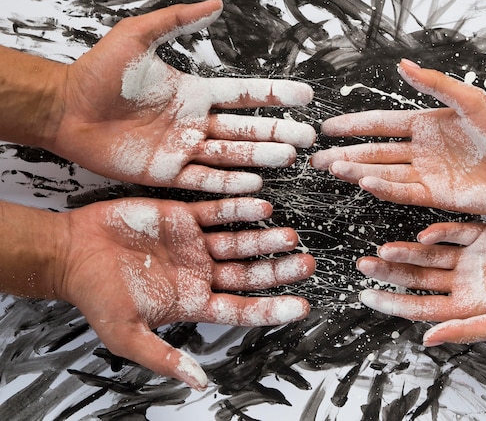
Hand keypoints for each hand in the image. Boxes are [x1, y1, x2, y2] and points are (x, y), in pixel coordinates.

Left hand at [53, 0, 315, 192]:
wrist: (66, 109)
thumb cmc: (98, 72)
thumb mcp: (138, 36)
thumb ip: (177, 21)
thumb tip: (216, 4)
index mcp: (195, 93)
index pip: (244, 95)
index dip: (275, 94)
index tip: (305, 95)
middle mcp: (196, 123)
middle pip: (246, 129)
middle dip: (278, 131)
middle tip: (307, 136)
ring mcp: (183, 150)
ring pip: (232, 156)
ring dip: (261, 157)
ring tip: (289, 157)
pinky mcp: (167, 174)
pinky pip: (205, 180)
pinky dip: (230, 183)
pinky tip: (254, 184)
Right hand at [56, 197, 314, 388]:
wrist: (73, 253)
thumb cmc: (96, 296)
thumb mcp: (126, 335)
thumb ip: (163, 358)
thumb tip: (199, 384)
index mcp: (193, 302)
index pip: (242, 309)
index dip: (272, 309)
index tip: (302, 307)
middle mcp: (201, 274)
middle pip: (250, 274)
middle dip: (278, 271)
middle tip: (306, 264)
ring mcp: (195, 244)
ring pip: (240, 242)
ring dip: (265, 239)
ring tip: (289, 236)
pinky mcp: (184, 217)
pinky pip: (218, 212)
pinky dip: (239, 209)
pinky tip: (261, 206)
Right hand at [310, 59, 485, 213]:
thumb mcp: (470, 100)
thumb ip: (435, 84)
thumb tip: (402, 64)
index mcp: (425, 125)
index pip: (380, 124)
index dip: (353, 125)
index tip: (328, 127)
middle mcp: (420, 150)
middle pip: (374, 152)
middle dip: (345, 154)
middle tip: (317, 158)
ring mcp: (426, 174)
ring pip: (383, 172)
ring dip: (357, 171)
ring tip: (333, 168)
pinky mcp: (436, 196)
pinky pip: (403, 191)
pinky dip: (384, 188)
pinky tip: (365, 182)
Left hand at [356, 222, 485, 345]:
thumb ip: (464, 330)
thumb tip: (428, 340)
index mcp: (464, 306)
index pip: (419, 306)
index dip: (391, 303)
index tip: (366, 296)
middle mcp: (462, 281)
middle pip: (417, 278)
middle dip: (390, 273)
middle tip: (364, 265)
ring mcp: (470, 258)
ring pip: (429, 255)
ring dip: (407, 252)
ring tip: (384, 250)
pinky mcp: (483, 235)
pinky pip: (454, 232)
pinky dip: (438, 233)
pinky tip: (423, 236)